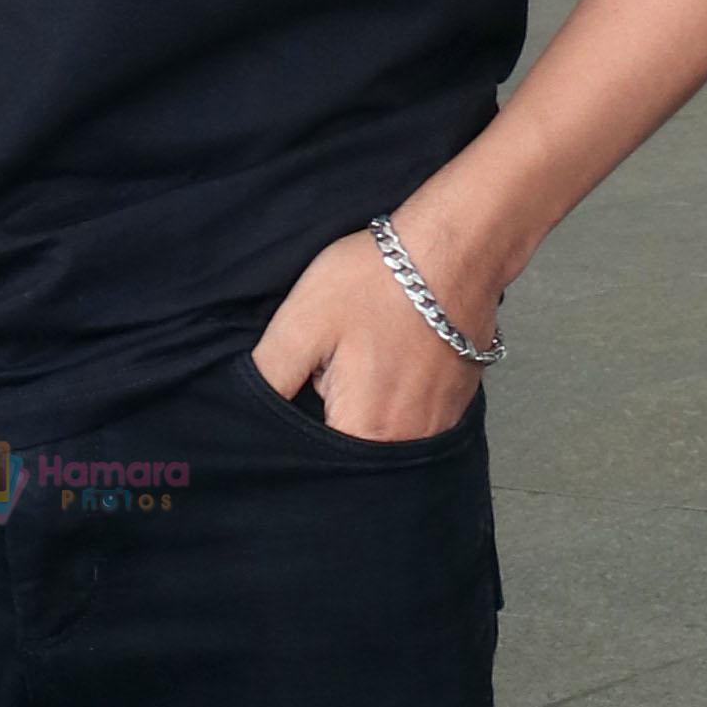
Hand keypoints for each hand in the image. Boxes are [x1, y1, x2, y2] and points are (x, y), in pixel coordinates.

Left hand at [249, 223, 491, 444]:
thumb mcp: (301, 323)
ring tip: (371, 352)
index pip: (315, 461)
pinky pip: (415, 416)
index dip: (302, 418)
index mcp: (365, 430)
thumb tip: (248, 414)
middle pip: (351, 448)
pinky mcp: (459, 403)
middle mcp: (409, 440)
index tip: (313, 376)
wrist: (458, 246)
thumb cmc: (380, 279)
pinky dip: (399, 392)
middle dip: (335, 409)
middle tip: (343, 357)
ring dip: (369, 401)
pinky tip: (396, 354)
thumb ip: (270, 377)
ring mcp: (441, 423)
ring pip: (384, 431)